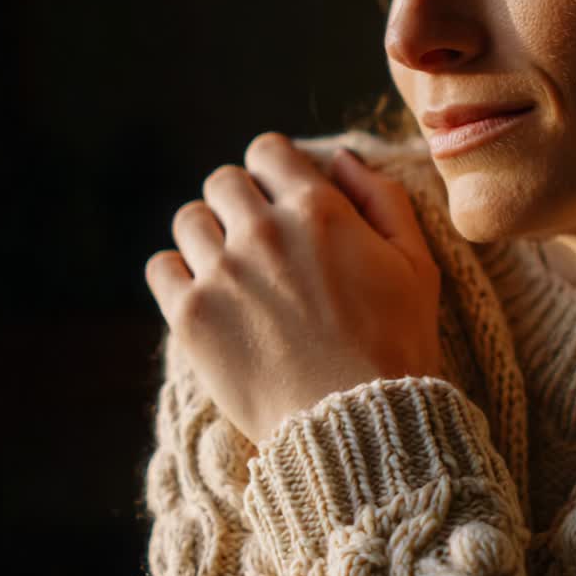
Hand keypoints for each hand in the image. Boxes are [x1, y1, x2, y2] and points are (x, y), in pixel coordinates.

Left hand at [145, 133, 442, 444]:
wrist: (358, 425)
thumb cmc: (397, 346)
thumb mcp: (416, 265)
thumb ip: (383, 199)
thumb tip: (343, 159)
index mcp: (318, 209)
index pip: (267, 151)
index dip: (274, 170)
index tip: (280, 198)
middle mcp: (263, 230)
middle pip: (223, 182)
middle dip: (240, 202)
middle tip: (260, 242)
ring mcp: (222, 272)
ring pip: (188, 220)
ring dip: (208, 236)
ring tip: (232, 271)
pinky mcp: (191, 316)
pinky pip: (160, 268)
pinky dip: (177, 275)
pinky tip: (205, 296)